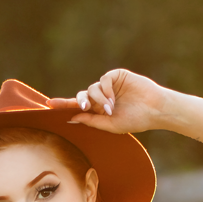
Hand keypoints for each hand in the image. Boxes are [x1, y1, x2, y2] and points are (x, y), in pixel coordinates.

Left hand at [47, 69, 168, 134]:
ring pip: (92, 89)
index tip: (48, 105)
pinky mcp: (116, 76)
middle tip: (84, 108)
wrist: (154, 110)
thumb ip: (91, 120)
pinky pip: (103, 80)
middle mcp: (101, 97)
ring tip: (111, 109)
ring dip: (99, 100)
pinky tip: (113, 99)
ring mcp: (109, 86)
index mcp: (99, 110)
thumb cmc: (135, 120)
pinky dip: (105, 90)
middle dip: (79, 102)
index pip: (77, 107)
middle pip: (81, 96)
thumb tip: (71, 118)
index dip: (63, 105)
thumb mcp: (110, 125)